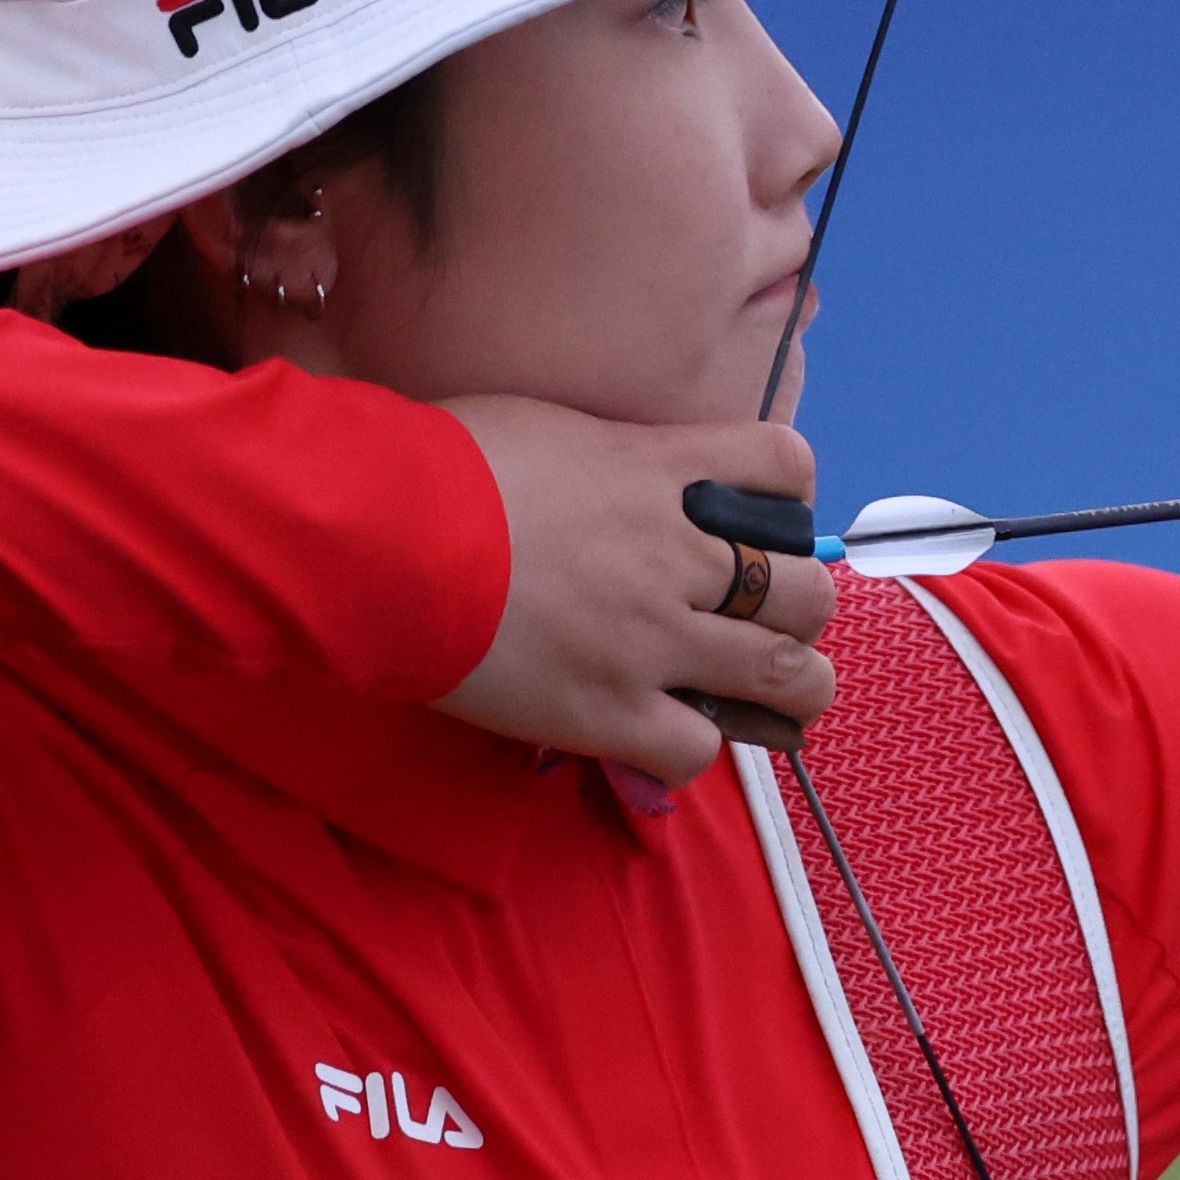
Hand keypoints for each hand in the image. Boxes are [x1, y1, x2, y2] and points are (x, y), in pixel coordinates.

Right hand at [431, 398, 835, 783]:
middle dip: (806, 608)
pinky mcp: (608, 710)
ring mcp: (650, 638)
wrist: (373, 533)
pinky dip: (694, 748)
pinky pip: (697, 749)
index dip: (792, 497)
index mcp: (660, 471)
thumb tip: (628, 478)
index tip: (770, 519)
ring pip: (784, 674)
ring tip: (781, 697)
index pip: (785, 467)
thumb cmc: (436, 467)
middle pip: (805, 588)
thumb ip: (615, 461)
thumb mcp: (550, 430)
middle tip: (778, 621)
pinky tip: (669, 735)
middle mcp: (675, 554)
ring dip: (796, 688)